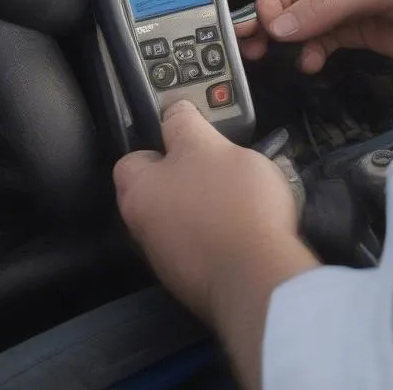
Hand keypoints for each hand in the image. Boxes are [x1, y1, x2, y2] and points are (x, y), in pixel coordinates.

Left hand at [114, 101, 317, 389]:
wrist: (259, 280)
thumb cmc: (233, 204)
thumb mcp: (211, 146)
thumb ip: (187, 126)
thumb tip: (174, 112)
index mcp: (139, 193)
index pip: (133, 157)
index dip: (159, 141)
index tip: (188, 134)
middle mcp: (144, 228)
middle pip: (161, 189)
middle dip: (188, 175)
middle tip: (219, 163)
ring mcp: (170, 258)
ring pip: (185, 217)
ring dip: (206, 205)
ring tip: (242, 193)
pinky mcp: (197, 280)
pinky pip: (206, 243)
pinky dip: (221, 233)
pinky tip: (247, 225)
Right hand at [237, 0, 392, 74]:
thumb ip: (328, 6)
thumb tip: (279, 26)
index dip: (273, 5)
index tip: (261, 32)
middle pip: (294, 2)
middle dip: (272, 24)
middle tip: (252, 51)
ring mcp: (352, 10)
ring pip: (306, 25)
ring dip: (290, 41)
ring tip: (278, 61)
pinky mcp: (363, 35)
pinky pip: (326, 42)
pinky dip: (313, 52)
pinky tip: (312, 64)